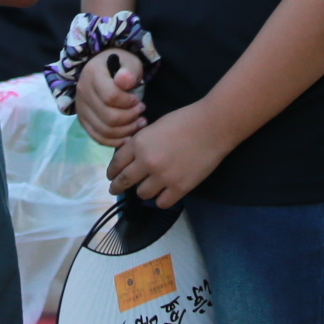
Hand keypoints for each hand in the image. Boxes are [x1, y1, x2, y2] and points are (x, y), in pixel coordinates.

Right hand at [75, 50, 147, 148]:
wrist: (103, 69)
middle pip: (108, 117)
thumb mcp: (129, 61)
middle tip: (142, 112)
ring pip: (104, 130)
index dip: (128, 103)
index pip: (111, 97)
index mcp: (92, 74)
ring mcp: (81, 108)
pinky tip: (128, 136)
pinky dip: (114, 141)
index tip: (138, 100)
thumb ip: (129, 70)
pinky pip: (98, 137)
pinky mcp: (83, 120)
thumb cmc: (120, 65)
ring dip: (126, 131)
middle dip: (130, 118)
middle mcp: (82, 92)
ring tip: (139, 122)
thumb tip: (124, 82)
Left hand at [107, 103, 233, 209]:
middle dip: (117, 187)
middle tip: (115, 190)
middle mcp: (147, 162)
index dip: (112, 172)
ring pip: (142, 194)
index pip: (116, 163)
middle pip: (124, 181)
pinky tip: (164, 194)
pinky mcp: (179, 188)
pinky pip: (161, 203)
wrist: (212, 126)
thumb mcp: (155, 126)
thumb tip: (131, 158)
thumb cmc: (185, 120)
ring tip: (148, 187)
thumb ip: (141, 143)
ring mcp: (163, 177)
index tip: (111, 177)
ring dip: (143, 191)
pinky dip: (161, 199)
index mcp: (139, 143)